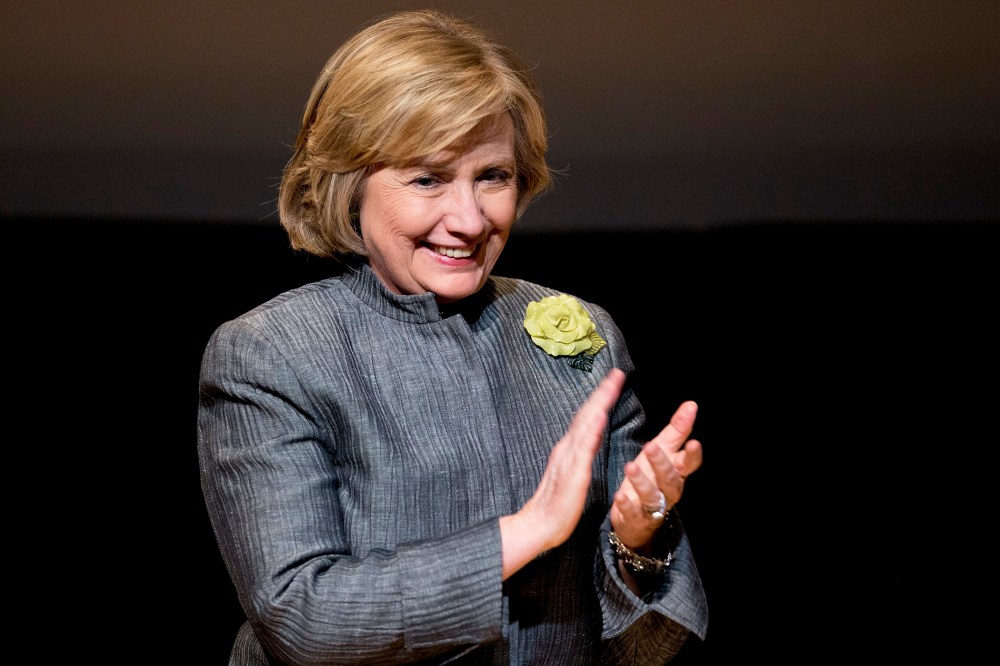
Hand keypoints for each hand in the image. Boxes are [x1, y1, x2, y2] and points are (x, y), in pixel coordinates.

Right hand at [500, 368, 625, 578]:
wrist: (538, 526)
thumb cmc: (556, 505)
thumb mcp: (572, 473)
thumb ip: (580, 453)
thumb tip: (591, 436)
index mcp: (569, 449)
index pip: (587, 418)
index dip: (600, 398)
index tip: (613, 381)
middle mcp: (567, 448)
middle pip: (587, 415)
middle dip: (603, 393)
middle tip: (617, 373)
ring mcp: (569, 459)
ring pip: (585, 426)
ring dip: (599, 404)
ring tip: (611, 386)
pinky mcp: (573, 474)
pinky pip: (583, 449)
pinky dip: (591, 430)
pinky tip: (600, 416)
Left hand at [610, 400, 702, 549]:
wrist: (638, 515)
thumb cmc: (652, 475)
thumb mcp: (664, 450)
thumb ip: (677, 429)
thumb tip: (691, 405)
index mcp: (677, 471)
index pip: (690, 463)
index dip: (692, 455)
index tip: (693, 442)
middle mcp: (668, 490)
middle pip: (669, 478)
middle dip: (661, 463)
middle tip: (651, 446)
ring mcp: (653, 506)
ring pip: (652, 495)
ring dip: (642, 482)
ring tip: (630, 467)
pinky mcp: (636, 518)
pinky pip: (633, 512)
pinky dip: (627, 505)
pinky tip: (619, 496)